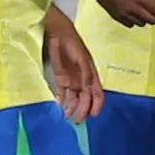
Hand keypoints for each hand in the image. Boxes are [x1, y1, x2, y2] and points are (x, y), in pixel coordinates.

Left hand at [43, 6, 102, 120]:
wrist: (57, 33)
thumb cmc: (72, 43)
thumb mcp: (81, 58)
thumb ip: (85, 73)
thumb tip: (88, 89)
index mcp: (91, 74)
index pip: (98, 93)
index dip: (97, 105)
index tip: (93, 115)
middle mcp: (82, 80)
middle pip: (85, 99)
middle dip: (83, 111)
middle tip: (77, 121)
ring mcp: (71, 80)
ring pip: (74, 99)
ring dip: (72, 108)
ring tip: (67, 117)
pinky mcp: (60, 79)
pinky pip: (62, 94)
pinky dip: (62, 101)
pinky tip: (60, 107)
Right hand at [90, 0, 154, 26]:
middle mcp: (133, 9)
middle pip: (151, 21)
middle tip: (153, 6)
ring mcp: (124, 14)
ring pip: (141, 24)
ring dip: (144, 18)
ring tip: (142, 8)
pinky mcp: (116, 17)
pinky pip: (130, 24)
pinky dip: (134, 20)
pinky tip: (132, 12)